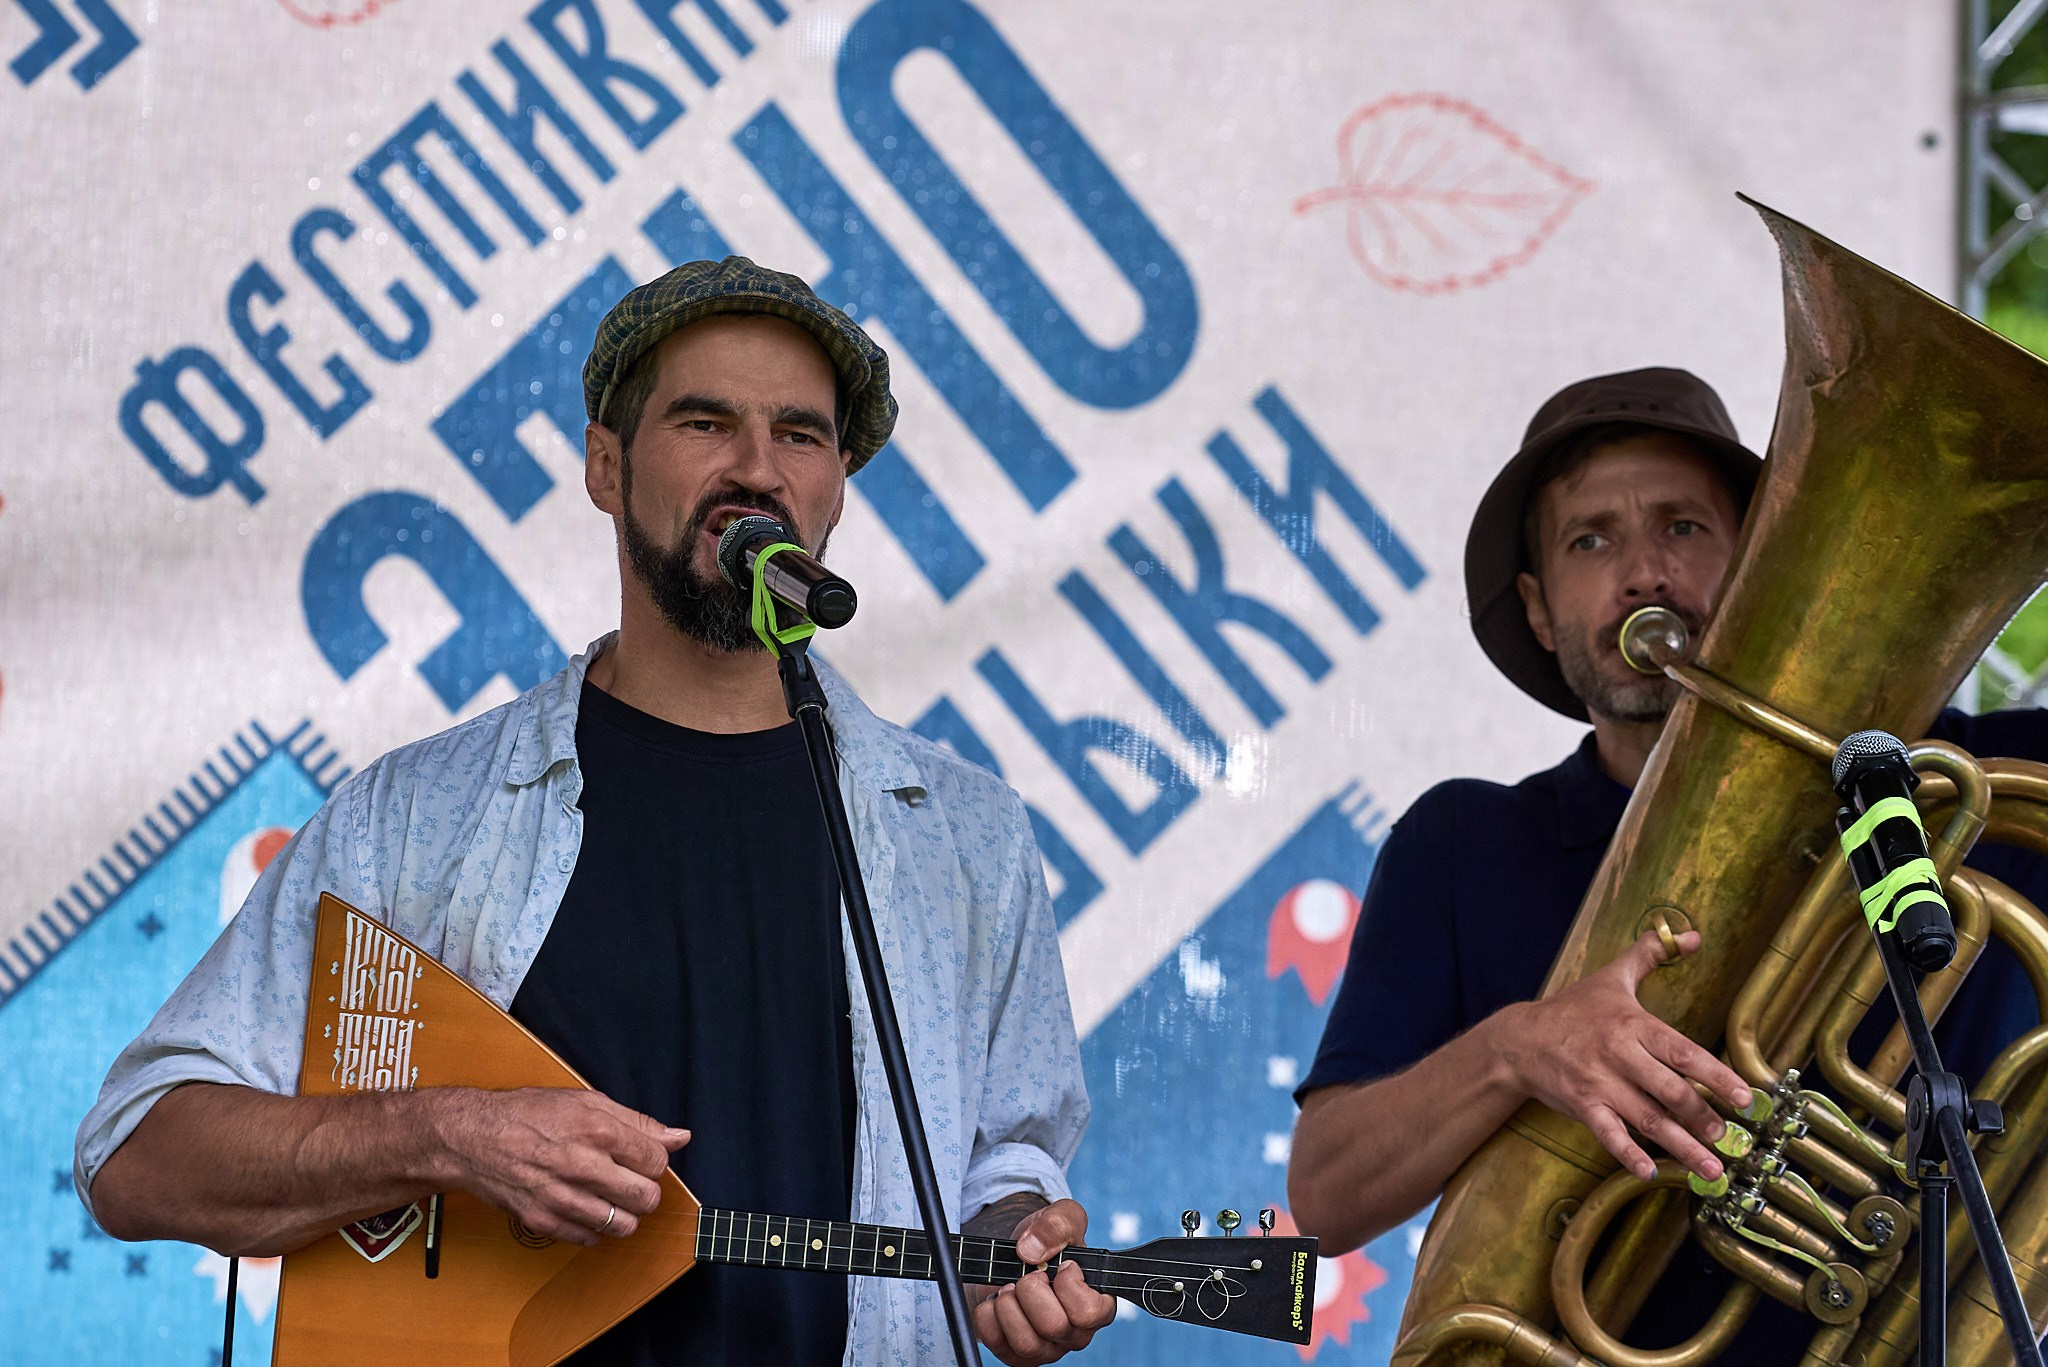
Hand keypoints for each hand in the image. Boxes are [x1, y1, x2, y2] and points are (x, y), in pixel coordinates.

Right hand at [425, 1087, 688, 1245]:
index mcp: (598, 1131)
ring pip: (624, 1226)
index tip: (640, 1158)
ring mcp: (562, 1198)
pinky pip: (591, 1240)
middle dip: (645, 1190)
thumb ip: (638, 1122)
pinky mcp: (543, 1221)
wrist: (473, 1137)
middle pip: (647, 1198)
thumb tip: (680, 1137)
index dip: (653, 1161)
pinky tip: (584, 1206)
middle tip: (629, 1180)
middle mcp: (582, 1166)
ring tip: (609, 1196)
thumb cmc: (530, 1114)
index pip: (657, 1161)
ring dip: (623, 1213)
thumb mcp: (587, 1102)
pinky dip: (594, 1228)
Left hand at [969, 1198, 1116, 1364]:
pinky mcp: (1015, 1355)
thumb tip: (1030, 1251)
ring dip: (1008, 1305)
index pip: (1089, 1312)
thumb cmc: (1046, 1243)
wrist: (1013, 1256)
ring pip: (1026, 1343)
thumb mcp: (1062, 1217)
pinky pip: (996, 1343)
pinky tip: (995, 1300)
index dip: (1068, 1285)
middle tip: (1027, 1275)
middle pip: (1053, 1326)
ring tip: (1009, 1287)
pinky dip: (987, 1315)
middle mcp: (1074, 1334)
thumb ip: (1058, 1223)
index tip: (1061, 1266)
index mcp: (1098, 1306)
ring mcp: (1045, 1349)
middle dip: (1031, 1289)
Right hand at [1495, 928, 1752, 1182]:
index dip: (1717, 1076)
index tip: (1746, 1098)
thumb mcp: (1612, 976)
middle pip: (1669, 1090)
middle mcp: (1618, 1054)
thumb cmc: (1574, 1008)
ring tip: (1711, 1168)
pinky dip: (1628, 1154)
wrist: (1520, 1038)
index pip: (1683, 1051)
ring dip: (1681, 1146)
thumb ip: (1652, 952)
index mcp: (1632, 1023)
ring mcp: (1598, 1082)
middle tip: (1730, 1139)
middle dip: (1703, 1118)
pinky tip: (1649, 1173)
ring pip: (1647, 1118)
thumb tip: (1692, 935)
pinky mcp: (1581, 1105)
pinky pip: (1608, 1133)